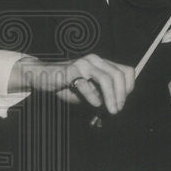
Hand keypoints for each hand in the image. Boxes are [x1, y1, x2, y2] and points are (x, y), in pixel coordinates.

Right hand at [13, 53, 134, 113]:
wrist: (42, 76)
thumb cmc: (66, 85)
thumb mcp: (88, 92)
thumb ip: (102, 96)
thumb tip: (116, 107)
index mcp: (103, 63)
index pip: (126, 71)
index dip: (129, 87)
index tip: (123, 101)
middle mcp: (96, 60)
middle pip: (118, 75)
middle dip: (122, 94)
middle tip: (118, 109)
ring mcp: (84, 63)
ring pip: (106, 79)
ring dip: (111, 97)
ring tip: (111, 110)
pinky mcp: (71, 70)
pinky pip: (86, 84)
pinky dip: (93, 96)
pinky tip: (95, 104)